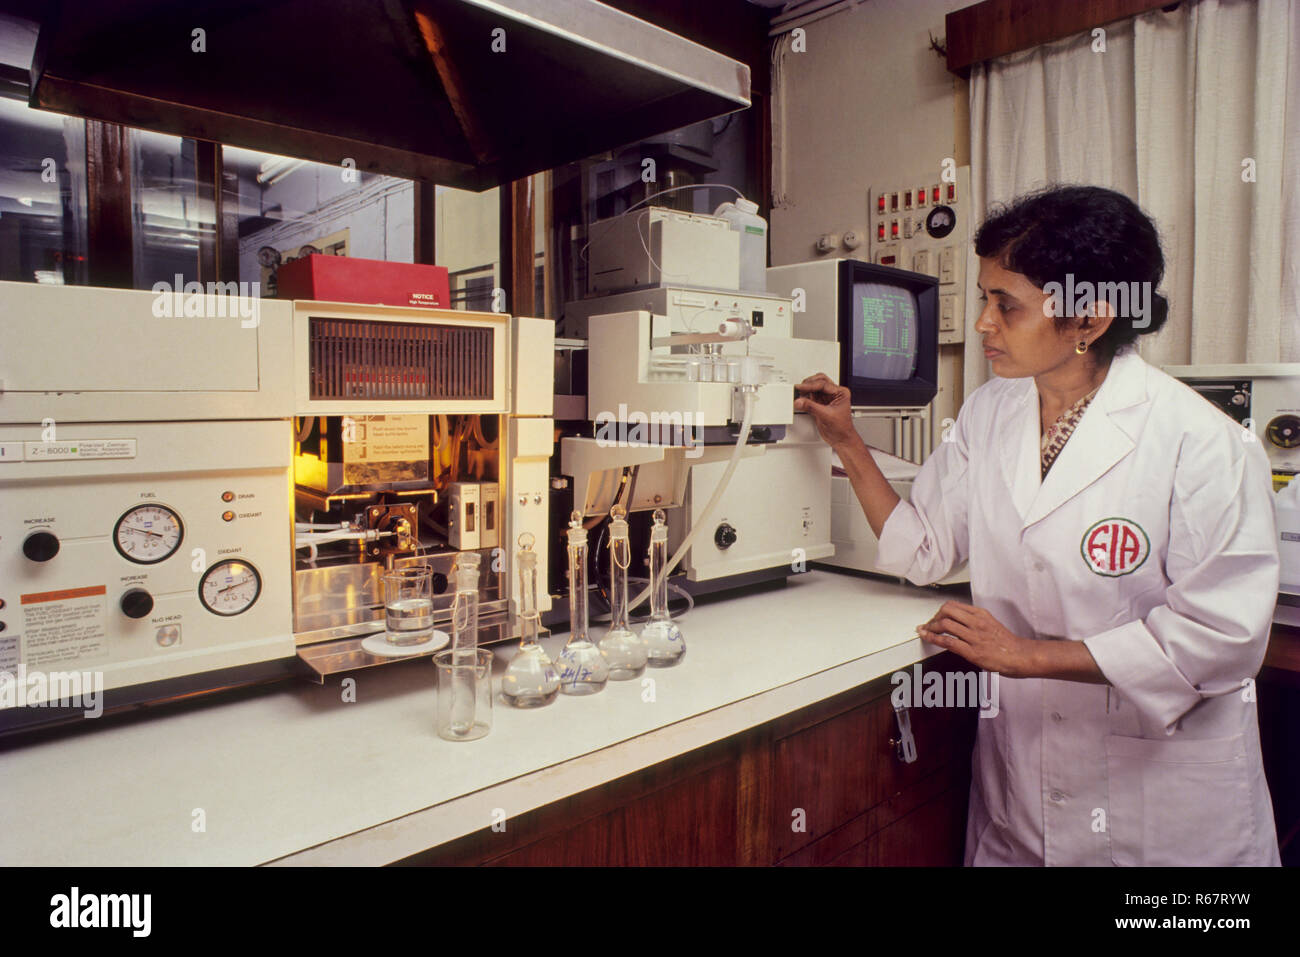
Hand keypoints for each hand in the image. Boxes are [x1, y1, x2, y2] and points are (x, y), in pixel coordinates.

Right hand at [793, 373, 857, 448]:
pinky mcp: (820, 405)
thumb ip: (811, 407)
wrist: (841, 439)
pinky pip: (810, 397)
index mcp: (840, 392)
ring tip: (798, 393)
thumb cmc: (842, 428)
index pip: (823, 384)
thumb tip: (800, 401)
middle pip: (819, 381)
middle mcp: (834, 394)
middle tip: (799, 388)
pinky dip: (804, 397)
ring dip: (806, 390)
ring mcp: (826, 399)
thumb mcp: (826, 415)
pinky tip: (800, 400)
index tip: (801, 387)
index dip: (810, 385)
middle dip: (808, 383)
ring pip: (814, 388)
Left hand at [916, 601, 1036, 678]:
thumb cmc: (1007, 644)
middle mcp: (976, 622)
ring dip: (930, 628)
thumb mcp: (990, 624)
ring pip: (945, 624)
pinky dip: (934, 639)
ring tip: (926, 632)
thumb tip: (958, 622)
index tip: (935, 617)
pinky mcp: (972, 651)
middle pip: (946, 611)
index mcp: (980, 614)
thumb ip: (974, 621)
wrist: (1020, 656)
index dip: (939, 611)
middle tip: (929, 625)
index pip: (953, 605)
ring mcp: (974, 636)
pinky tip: (928, 639)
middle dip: (933, 618)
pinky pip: (948, 642)